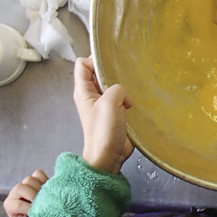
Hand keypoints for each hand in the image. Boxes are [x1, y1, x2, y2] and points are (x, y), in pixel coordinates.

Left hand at [4, 170, 48, 216]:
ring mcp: (26, 184)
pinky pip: (39, 174)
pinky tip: (47, 190)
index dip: (28, 209)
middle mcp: (16, 192)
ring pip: (30, 179)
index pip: (17, 205)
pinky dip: (44, 179)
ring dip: (39, 188)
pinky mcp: (36, 178)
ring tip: (45, 197)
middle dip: (33, 196)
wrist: (37, 215)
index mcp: (10, 204)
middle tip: (42, 204)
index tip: (36, 214)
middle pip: (22, 187)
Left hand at [73, 57, 133, 174]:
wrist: (109, 155)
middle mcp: (92, 95)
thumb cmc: (103, 130)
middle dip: (112, 72)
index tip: (110, 65)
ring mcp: (104, 103)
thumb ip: (116, 87)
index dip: (94, 60)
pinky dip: (129, 97)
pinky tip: (133, 103)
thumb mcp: (109, 102)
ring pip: (113, 84)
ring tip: (130, 92)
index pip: (83, 64)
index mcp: (83, 91)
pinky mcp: (116, 111)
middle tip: (124, 76)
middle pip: (99, 72)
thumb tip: (124, 92)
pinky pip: (123, 97)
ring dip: (123, 86)